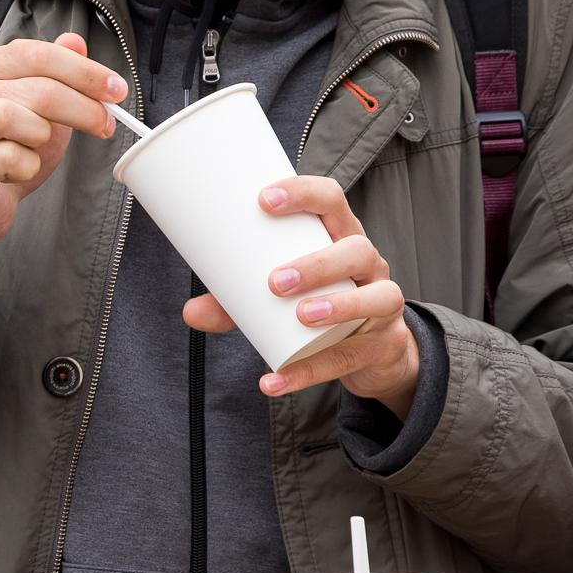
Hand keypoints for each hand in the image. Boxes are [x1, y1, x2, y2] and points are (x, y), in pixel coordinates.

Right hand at [0, 34, 125, 292]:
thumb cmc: (10, 148)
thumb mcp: (42, 106)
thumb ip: (58, 72)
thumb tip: (76, 41)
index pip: (40, 54)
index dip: (85, 72)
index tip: (117, 90)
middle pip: (39, 88)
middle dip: (82, 109)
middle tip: (104, 125)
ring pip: (17, 118)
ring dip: (43, 136)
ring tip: (39, 147)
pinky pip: (8, 157)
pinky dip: (27, 166)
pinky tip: (21, 169)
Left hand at [181, 175, 418, 416]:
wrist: (373, 348)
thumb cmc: (320, 300)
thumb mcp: (280, 295)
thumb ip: (235, 301)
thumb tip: (190, 312)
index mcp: (341, 236)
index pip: (332, 200)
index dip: (304, 194)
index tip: (264, 201)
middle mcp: (369, 264)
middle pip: (357, 249)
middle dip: (318, 263)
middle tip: (275, 281)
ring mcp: (383, 303)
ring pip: (376, 297)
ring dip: (339, 306)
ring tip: (301, 315)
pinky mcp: (381, 345)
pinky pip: (351, 357)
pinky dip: (311, 371)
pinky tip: (276, 379)